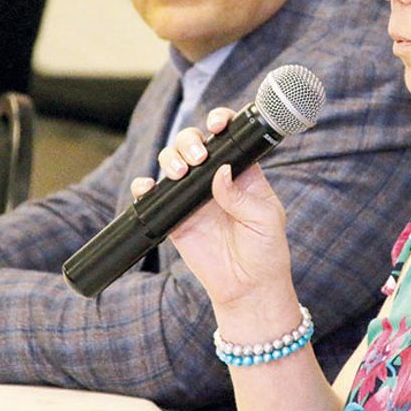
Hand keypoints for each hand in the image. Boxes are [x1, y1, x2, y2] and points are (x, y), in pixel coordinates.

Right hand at [131, 108, 295, 312]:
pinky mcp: (174, 216)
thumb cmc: (265, 251)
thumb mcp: (265, 219)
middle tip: (197, 157)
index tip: (217, 124)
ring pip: (172, 161)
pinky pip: (154, 196)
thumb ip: (242, 195)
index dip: (220, 122)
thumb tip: (221, 172)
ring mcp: (192, 196)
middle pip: (194, 143)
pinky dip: (145, 188)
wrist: (248, 288)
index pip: (229, 137)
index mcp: (242, 171)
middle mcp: (215, 178)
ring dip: (171, 158)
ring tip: (180, 172)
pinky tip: (149, 187)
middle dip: (190, 141)